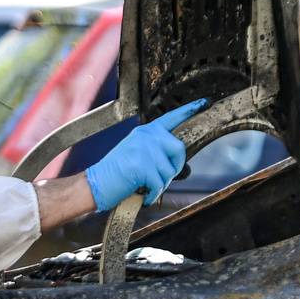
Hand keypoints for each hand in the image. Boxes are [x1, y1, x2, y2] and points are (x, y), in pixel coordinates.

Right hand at [83, 100, 205, 210]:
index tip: (204, 102)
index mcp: (146, 131)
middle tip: (161, 178)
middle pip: (179, 149)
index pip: (171, 118)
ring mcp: (144, 149)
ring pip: (169, 171)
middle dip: (174, 167)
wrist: (95, 183)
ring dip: (160, 185)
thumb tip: (183, 167)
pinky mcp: (142, 165)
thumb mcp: (137, 153)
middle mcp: (146, 136)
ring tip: (145, 186)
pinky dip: (153, 195)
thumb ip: (157, 153)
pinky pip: (159, 185)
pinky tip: (145, 197)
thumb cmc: (116, 173)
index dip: (189, 110)